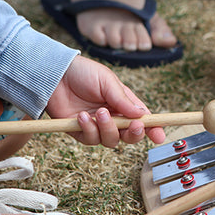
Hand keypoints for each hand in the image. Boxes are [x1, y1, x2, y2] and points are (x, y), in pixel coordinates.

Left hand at [45, 55, 165, 145]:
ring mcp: (97, 126)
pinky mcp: (80, 132)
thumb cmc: (83, 73)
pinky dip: (88, 129)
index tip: (160, 136)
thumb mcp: (108, 81)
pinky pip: (91, 139)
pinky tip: (82, 116)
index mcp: (124, 104)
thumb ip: (123, 100)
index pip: (143, 120)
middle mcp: (113, 117)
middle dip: (134, 133)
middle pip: (130, 136)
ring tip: (98, 112)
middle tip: (133, 125)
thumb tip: (142, 115)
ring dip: (108, 128)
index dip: (153, 129)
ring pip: (111, 140)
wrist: (55, 75)